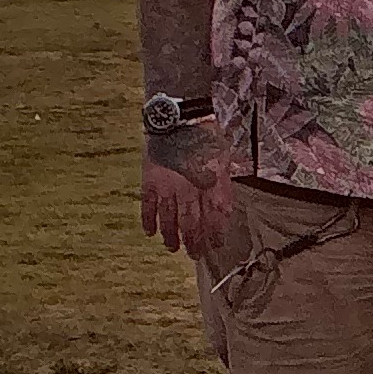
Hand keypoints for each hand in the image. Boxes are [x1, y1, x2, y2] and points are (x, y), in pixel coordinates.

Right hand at [139, 132, 234, 254]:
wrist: (179, 118)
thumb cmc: (205, 135)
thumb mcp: (223, 158)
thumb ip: (223, 184)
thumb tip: (224, 209)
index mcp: (211, 184)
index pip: (215, 217)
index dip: (216, 233)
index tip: (216, 245)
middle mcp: (191, 189)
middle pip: (193, 223)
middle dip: (195, 242)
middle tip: (195, 255)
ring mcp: (169, 187)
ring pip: (170, 220)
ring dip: (172, 237)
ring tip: (173, 248)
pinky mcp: (150, 181)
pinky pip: (148, 207)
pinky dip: (149, 221)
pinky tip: (150, 233)